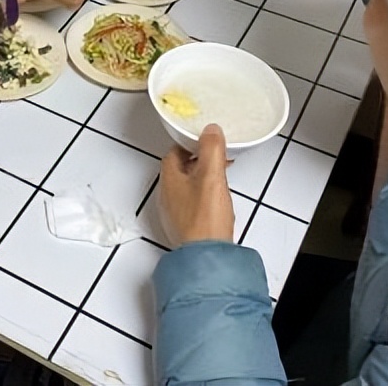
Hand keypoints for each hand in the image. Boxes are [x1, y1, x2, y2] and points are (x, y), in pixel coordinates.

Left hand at [158, 124, 233, 245]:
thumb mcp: (211, 175)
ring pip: (187, 186)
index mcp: (168, 179)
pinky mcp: (185, 226)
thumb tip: (210, 131)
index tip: (206, 141)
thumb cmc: (204, 219)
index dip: (191, 144)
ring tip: (220, 177)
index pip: (174, 151)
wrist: (207, 256)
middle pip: (181, 168)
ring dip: (202, 178)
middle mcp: (167, 195)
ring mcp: (175, 212)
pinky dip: (204, 196)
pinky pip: (192, 202)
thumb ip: (211, 149)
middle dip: (199, 160)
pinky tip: (217, 200)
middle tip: (217, 158)